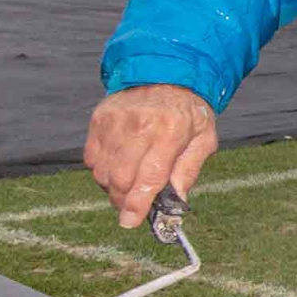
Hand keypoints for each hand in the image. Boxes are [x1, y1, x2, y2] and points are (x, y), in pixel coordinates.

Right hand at [84, 85, 218, 228]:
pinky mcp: (99, 119)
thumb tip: (175, 202)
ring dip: (113, 187)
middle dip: (124, 200)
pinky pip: (92, 159)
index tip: (130, 222)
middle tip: (132, 206)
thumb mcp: (204, 140)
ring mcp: (115, 121)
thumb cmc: (188, 113)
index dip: (138, 204)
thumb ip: (188, 172)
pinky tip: (119, 167)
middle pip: (121, 178)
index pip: (149, 176)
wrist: (165, 74)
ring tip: (129, 184)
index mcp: (171, 130)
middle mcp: (139, 124)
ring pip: (103, 171)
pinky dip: (102, 171)